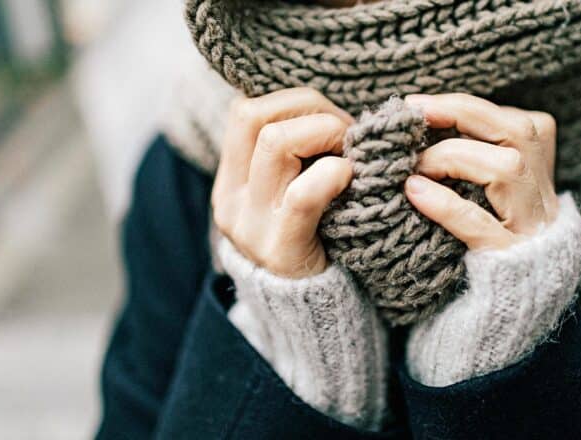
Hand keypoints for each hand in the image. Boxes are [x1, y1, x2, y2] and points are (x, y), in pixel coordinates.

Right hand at [212, 88, 353, 277]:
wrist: (309, 313)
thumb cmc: (313, 239)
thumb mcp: (289, 194)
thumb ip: (296, 156)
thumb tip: (330, 108)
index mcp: (230, 179)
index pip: (244, 110)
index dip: (293, 102)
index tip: (330, 119)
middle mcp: (231, 198)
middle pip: (255, 116)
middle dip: (311, 110)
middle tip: (346, 133)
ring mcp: (251, 224)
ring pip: (275, 143)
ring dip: (325, 133)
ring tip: (350, 155)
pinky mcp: (280, 248)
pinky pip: (303, 193)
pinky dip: (333, 173)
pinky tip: (350, 179)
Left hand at [404, 93, 558, 249]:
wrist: (504, 317)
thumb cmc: (481, 250)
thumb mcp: (487, 202)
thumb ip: (472, 164)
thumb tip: (423, 123)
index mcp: (540, 178)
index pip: (518, 121)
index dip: (467, 106)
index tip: (419, 104)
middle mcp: (543, 199)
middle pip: (519, 132)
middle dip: (463, 113)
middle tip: (414, 113)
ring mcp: (531, 231)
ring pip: (508, 169)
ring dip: (452, 157)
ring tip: (413, 168)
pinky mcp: (509, 263)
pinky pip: (479, 225)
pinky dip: (445, 204)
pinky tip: (414, 193)